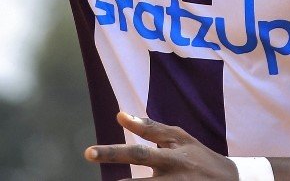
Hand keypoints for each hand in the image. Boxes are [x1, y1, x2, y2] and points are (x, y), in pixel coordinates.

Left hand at [84, 111, 239, 179]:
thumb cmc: (199, 156)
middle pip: (140, 173)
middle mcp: (174, 175)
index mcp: (172, 155)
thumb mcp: (179, 138)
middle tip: (90, 155)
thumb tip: (119, 115)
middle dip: (116, 169)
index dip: (117, 147)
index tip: (92, 147)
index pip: (140, 148)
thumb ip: (150, 128)